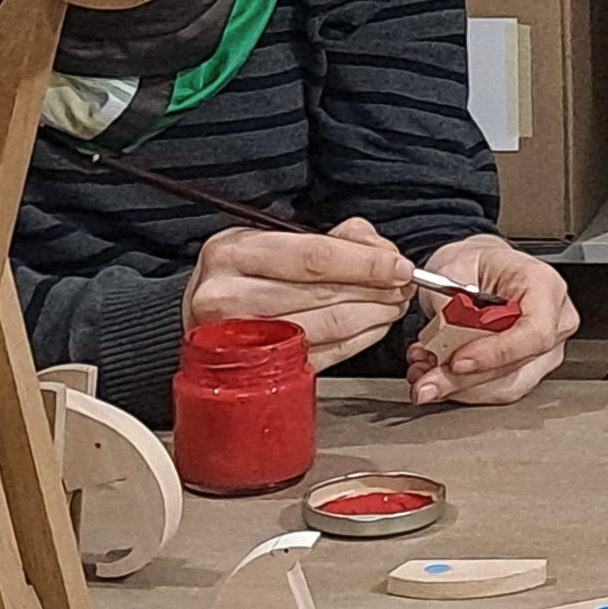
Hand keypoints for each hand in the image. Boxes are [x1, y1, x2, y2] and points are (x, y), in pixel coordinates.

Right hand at [184, 215, 411, 370]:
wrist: (203, 312)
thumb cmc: (244, 272)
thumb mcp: (277, 237)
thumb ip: (338, 238)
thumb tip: (383, 253)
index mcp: (231, 252)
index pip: (314, 257)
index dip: (366, 264)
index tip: (399, 266)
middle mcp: (226, 296)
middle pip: (322, 294)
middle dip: (376, 291)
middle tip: (404, 286)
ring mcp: (237, 340)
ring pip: (324, 328)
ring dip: (372, 318)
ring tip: (393, 305)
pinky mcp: (254, 370)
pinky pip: (319, 356)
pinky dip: (356, 342)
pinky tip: (372, 328)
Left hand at [403, 235, 578, 405]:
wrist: (476, 269)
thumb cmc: (474, 263)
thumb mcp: (453, 267)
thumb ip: (448, 304)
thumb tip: (440, 345)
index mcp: (545, 285)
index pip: (535, 332)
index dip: (497, 353)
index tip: (458, 360)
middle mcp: (555, 320)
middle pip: (517, 365)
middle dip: (464, 378)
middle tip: (426, 380)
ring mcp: (546, 349)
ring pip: (505, 385)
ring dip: (459, 387)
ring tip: (425, 374)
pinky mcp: (529, 369)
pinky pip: (497, 389)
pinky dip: (462, 389)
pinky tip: (438, 376)